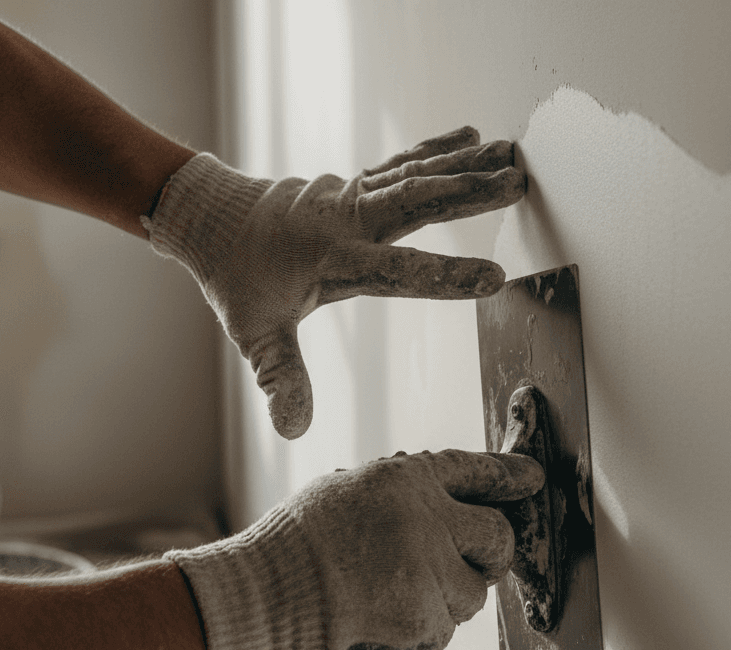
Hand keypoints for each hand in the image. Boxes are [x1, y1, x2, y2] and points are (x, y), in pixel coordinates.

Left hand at [143, 127, 525, 438]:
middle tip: (517, 183)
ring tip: (513, 157)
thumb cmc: (236, 280)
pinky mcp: (350, 186)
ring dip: (464, 167)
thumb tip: (293, 429)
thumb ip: (281, 380)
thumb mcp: (255, 335)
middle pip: (414, 203)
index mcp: (330, 260)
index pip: (396, 272)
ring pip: (414, 176)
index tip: (493, 278)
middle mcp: (344, 221)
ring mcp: (348, 197)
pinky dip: (435, 151)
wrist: (213, 220)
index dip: (445, 276)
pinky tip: (471, 139)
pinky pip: (399, 164)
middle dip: (467, 195)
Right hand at [165, 449, 543, 649]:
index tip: (531, 479)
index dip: (509, 475)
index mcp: (407, 479)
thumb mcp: (346, 491)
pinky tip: (385, 617)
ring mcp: (430, 571)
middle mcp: (428, 518)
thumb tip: (445, 509)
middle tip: (467, 561)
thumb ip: (402, 497)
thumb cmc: (294, 543)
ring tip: (397, 593)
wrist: (263, 595)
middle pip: (499, 537)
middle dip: (489, 552)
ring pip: (474, 592)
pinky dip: (425, 628)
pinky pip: (446, 629)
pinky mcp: (424, 619)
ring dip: (449, 595)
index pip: (478, 471)